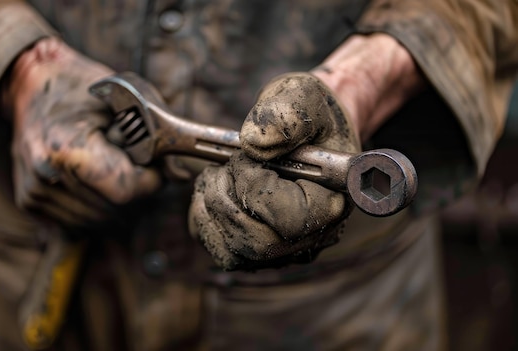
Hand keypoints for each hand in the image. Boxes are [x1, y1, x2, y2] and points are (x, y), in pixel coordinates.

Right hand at [4, 38, 160, 227]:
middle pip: (114, 211)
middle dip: (136, 193)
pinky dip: (96, 207)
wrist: (31, 86)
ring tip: (112, 167)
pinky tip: (95, 181)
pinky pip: (79, 224)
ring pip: (99, 223)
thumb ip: (157, 139)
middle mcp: (46, 176)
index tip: (153, 166)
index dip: (149, 182)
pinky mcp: (30, 202)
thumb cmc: (83, 88)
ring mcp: (35, 193)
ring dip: (117, 203)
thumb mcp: (128, 101)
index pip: (124, 192)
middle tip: (134, 164)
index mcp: (67, 148)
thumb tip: (181, 177)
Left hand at [189, 73, 360, 270]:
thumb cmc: (310, 116)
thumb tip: (253, 143)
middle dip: (227, 200)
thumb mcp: (303, 98)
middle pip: (259, 244)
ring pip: (234, 252)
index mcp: (333, 202)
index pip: (292, 220)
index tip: (247, 157)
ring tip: (221, 173)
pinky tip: (216, 187)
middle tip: (227, 166)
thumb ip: (285, 115)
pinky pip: (220, 249)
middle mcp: (311, 235)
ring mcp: (284, 248)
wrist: (308, 131)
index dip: (257, 188)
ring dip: (212, 208)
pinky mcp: (257, 249)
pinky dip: (205, 218)